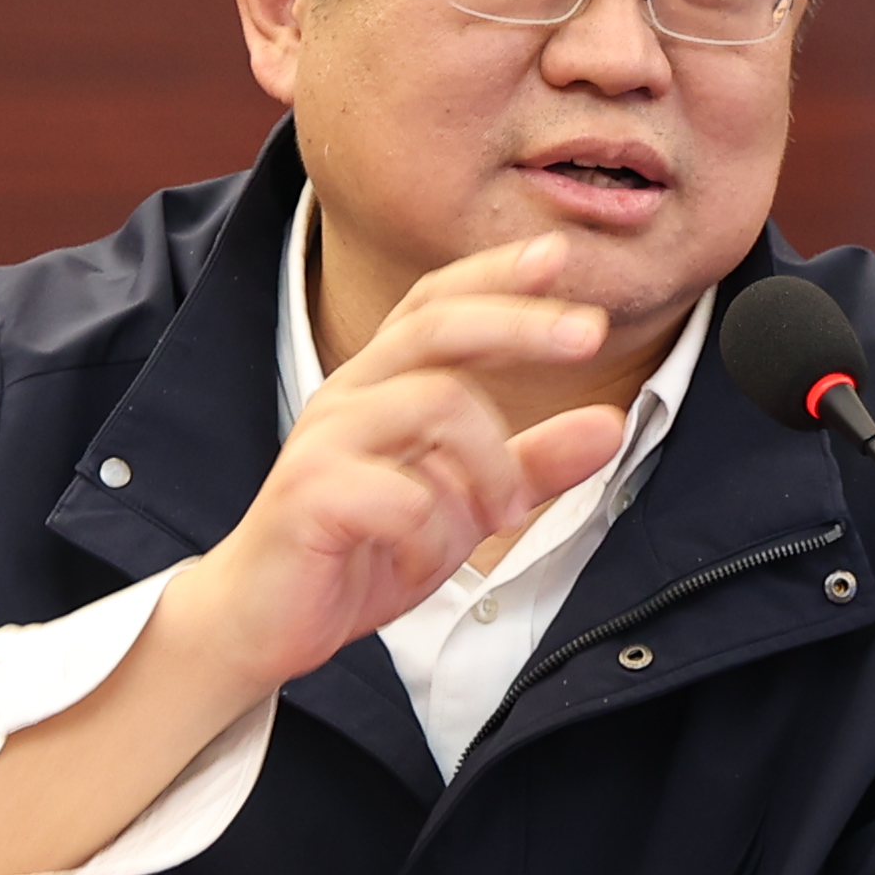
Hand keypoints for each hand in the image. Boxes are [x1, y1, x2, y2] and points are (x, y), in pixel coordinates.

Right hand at [165, 235, 626, 690]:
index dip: (494, 274)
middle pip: (438, 327)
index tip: (557, 252)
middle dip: (519, 322)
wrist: (263, 621)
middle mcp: (349, 395)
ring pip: (434, 404)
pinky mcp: (309, 495)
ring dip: (489, 464)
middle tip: (588, 333)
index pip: (436, 304)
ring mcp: (324, 441)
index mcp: (381, 386)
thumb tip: (612, 423)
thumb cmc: (360, 551)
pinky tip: (421, 560)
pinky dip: (432, 532)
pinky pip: (401, 494)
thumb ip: (532, 466)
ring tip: (497, 517)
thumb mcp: (463, 507)